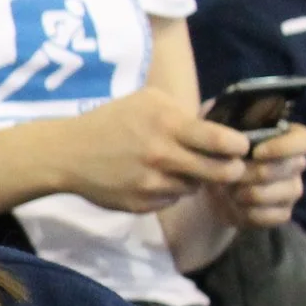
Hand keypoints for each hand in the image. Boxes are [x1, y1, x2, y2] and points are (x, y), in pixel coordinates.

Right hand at [55, 86, 248, 212]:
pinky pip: (171, 200)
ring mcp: (151, 184)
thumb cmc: (110, 121)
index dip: (239, 146)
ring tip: (179, 168)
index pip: (223, 141)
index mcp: (167, 126)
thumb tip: (217, 129)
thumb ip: (182, 113)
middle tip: (227, 165)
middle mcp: (162, 156)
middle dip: (231, 169)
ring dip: (195, 179)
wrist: (66, 154)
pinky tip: (153, 178)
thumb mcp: (146, 101)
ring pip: (196, 187)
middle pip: (221, 172)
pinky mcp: (141, 205)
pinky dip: (170, 190)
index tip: (239, 146)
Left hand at [212, 122, 305, 229]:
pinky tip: (236, 206)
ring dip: (245, 194)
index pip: (305, 141)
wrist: (209, 188)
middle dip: (249, 173)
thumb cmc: (216, 155)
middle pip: (286, 168)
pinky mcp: (284, 212)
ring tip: (228, 190)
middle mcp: (296, 163)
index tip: (256, 153)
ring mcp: (292, 189)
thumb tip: (234, 140)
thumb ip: (228, 132)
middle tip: (226, 174)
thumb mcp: (219, 138)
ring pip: (276, 194)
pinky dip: (247, 213)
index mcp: (287, 138)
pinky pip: (271, 215)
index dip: (284, 147)